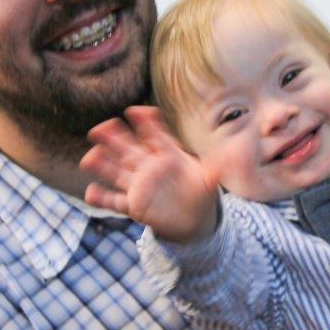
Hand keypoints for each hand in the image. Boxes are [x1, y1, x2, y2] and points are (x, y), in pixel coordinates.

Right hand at [80, 106, 217, 242]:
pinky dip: (102, 197)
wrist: (194, 218)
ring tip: (90, 158)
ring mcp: (139, 185)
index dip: (146, 122)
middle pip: (129, 149)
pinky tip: (91, 192)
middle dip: (115, 138)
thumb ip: (220, 164)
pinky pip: (115, 200)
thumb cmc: (200, 191)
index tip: (136, 111)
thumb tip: (240, 149)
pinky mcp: (134, 205)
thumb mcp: (211, 178)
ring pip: (116, 171)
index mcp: (167, 155)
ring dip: (103, 164)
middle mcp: (149, 167)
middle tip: (101, 127)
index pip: (155, 134)